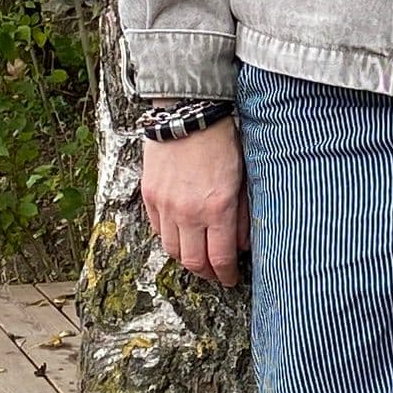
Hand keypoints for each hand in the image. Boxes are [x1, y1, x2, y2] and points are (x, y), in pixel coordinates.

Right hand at [140, 116, 248, 287]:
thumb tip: (241, 245)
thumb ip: (242, 215)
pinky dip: (170, 238)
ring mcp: (165, 205)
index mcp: (217, 208)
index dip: (226, 275)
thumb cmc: (221, 141)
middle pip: (192, 261)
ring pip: (171, 250)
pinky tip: (181, 235)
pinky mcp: (150, 195)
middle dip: (206, 273)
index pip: (219, 258)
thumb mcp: (243, 178)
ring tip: (197, 257)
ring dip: (186, 258)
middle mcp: (188, 212)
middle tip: (214, 273)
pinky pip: (158, 230)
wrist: (188, 113)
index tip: (230, 279)